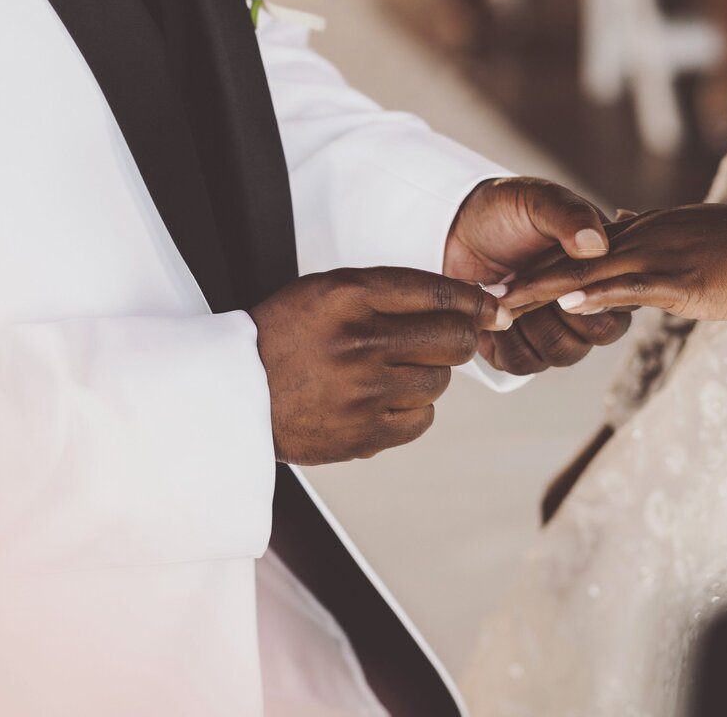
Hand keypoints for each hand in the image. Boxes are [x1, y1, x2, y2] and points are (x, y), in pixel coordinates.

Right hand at [250, 267, 510, 464]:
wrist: (232, 393)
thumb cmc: (286, 336)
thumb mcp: (328, 292)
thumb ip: (393, 293)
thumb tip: (470, 307)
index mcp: (350, 296)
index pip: (440, 294)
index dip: (476, 302)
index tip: (494, 310)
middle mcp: (360, 342)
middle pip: (454, 340)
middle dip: (456, 339)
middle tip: (437, 341)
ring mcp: (363, 392)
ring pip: (440, 381)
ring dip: (426, 375)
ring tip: (387, 372)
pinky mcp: (363, 434)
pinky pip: (422, 420)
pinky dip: (412, 410)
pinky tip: (382, 400)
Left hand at [445, 177, 633, 372]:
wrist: (456, 227)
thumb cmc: (505, 210)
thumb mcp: (539, 201)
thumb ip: (570, 217)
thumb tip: (595, 247)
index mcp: (604, 273)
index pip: (615, 308)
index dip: (578, 295)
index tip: (540, 272)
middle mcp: (586, 308)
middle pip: (591, 339)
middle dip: (549, 311)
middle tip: (515, 280)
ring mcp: (555, 332)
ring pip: (560, 355)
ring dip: (527, 324)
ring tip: (503, 293)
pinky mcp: (520, 347)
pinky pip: (523, 364)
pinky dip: (503, 339)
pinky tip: (492, 309)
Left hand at [501, 203, 726, 320]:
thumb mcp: (692, 240)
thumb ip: (654, 240)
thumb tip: (624, 233)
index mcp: (648, 231)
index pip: (584, 248)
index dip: (543, 264)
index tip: (509, 279)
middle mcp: (646, 238)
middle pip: (572, 259)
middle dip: (528, 281)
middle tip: (487, 297)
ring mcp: (660, 257)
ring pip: (587, 274)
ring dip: (543, 293)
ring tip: (504, 307)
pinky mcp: (679, 280)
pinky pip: (628, 287)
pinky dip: (594, 296)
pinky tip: (564, 306)